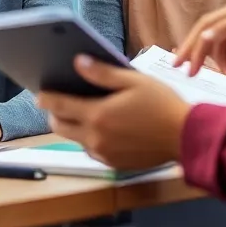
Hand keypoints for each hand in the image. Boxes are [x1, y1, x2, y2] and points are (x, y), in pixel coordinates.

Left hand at [38, 55, 190, 169]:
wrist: (186, 137)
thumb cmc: (162, 104)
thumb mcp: (133, 80)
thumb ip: (102, 73)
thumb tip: (78, 62)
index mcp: (98, 115)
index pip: (58, 106)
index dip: (45, 97)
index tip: (40, 92)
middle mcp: (95, 138)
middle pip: (60, 126)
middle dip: (54, 114)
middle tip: (59, 102)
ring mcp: (103, 153)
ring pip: (75, 139)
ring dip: (72, 126)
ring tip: (80, 112)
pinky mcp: (113, 164)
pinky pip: (91, 150)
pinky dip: (89, 138)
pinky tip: (101, 127)